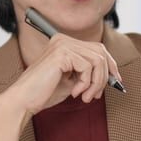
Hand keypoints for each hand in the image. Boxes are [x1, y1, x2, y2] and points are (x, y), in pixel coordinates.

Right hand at [5, 33, 121, 115]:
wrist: (24, 100)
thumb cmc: (45, 93)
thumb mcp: (72, 81)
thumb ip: (88, 73)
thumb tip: (112, 74)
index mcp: (64, 43)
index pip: (97, 48)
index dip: (110, 64)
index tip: (115, 81)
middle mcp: (63, 39)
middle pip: (100, 51)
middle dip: (105, 74)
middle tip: (97, 94)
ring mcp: (62, 44)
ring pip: (97, 60)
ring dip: (95, 83)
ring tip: (85, 97)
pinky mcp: (62, 53)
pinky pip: (88, 67)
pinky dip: (86, 84)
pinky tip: (74, 93)